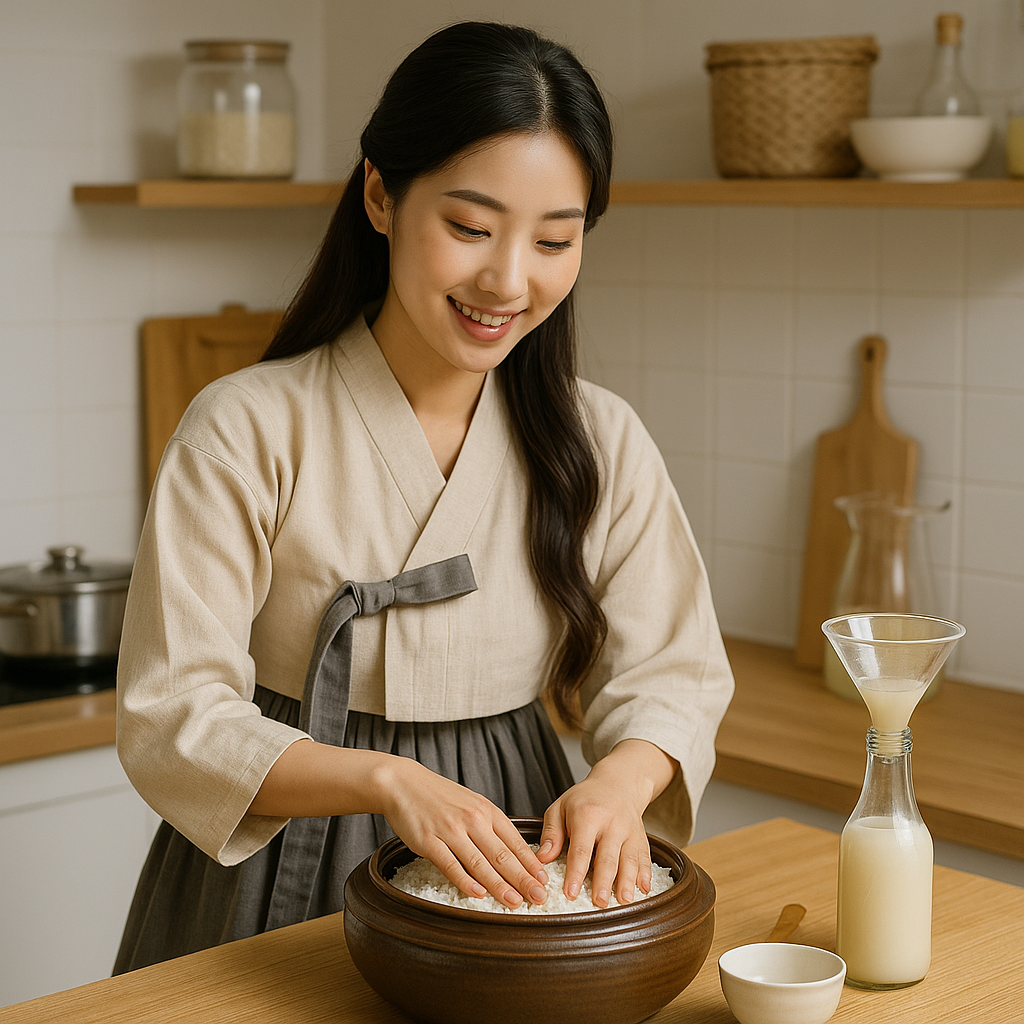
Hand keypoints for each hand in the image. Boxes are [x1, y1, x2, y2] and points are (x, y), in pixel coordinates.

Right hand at [377, 757, 549, 908]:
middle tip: (539, 897)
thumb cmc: (440, 796)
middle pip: (502, 855)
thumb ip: (491, 825)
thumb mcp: (472, 803)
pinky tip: (477, 894)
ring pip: (480, 863)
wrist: (404, 783)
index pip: (515, 841)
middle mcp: (472, 819)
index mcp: (486, 810)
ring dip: (499, 885)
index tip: (545, 881)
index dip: (531, 863)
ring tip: (515, 902)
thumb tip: (514, 851)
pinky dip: (465, 881)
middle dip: (523, 879)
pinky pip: (450, 865)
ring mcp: (450, 830)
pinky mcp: (429, 841)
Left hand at [537, 739, 677, 907]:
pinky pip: (645, 857)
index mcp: (587, 815)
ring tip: (624, 901)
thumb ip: (551, 833)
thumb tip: (542, 858)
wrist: (617, 783)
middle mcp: (611, 823)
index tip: (571, 893)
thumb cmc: (585, 799)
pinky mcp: (642, 838)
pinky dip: (645, 874)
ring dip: (627, 882)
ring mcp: (629, 831)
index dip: (576, 872)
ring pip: (629, 859)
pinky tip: (644, 890)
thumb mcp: (561, 807)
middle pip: (607, 857)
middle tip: (600, 903)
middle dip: (604, 882)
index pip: (581, 849)